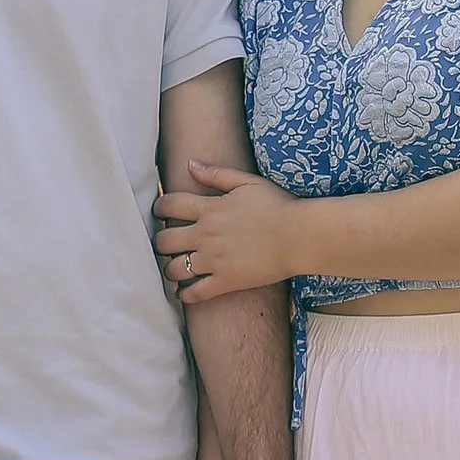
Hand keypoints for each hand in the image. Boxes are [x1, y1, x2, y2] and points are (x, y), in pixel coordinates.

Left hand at [155, 162, 300, 305]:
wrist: (299, 235)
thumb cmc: (278, 206)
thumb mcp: (247, 182)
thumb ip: (216, 173)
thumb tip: (190, 164)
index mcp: (209, 209)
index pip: (169, 205)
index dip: (159, 208)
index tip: (160, 212)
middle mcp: (205, 235)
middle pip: (165, 240)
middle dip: (161, 242)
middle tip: (166, 243)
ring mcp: (214, 261)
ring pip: (174, 269)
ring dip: (169, 269)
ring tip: (174, 268)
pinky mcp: (225, 281)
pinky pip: (195, 293)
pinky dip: (184, 295)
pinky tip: (184, 293)